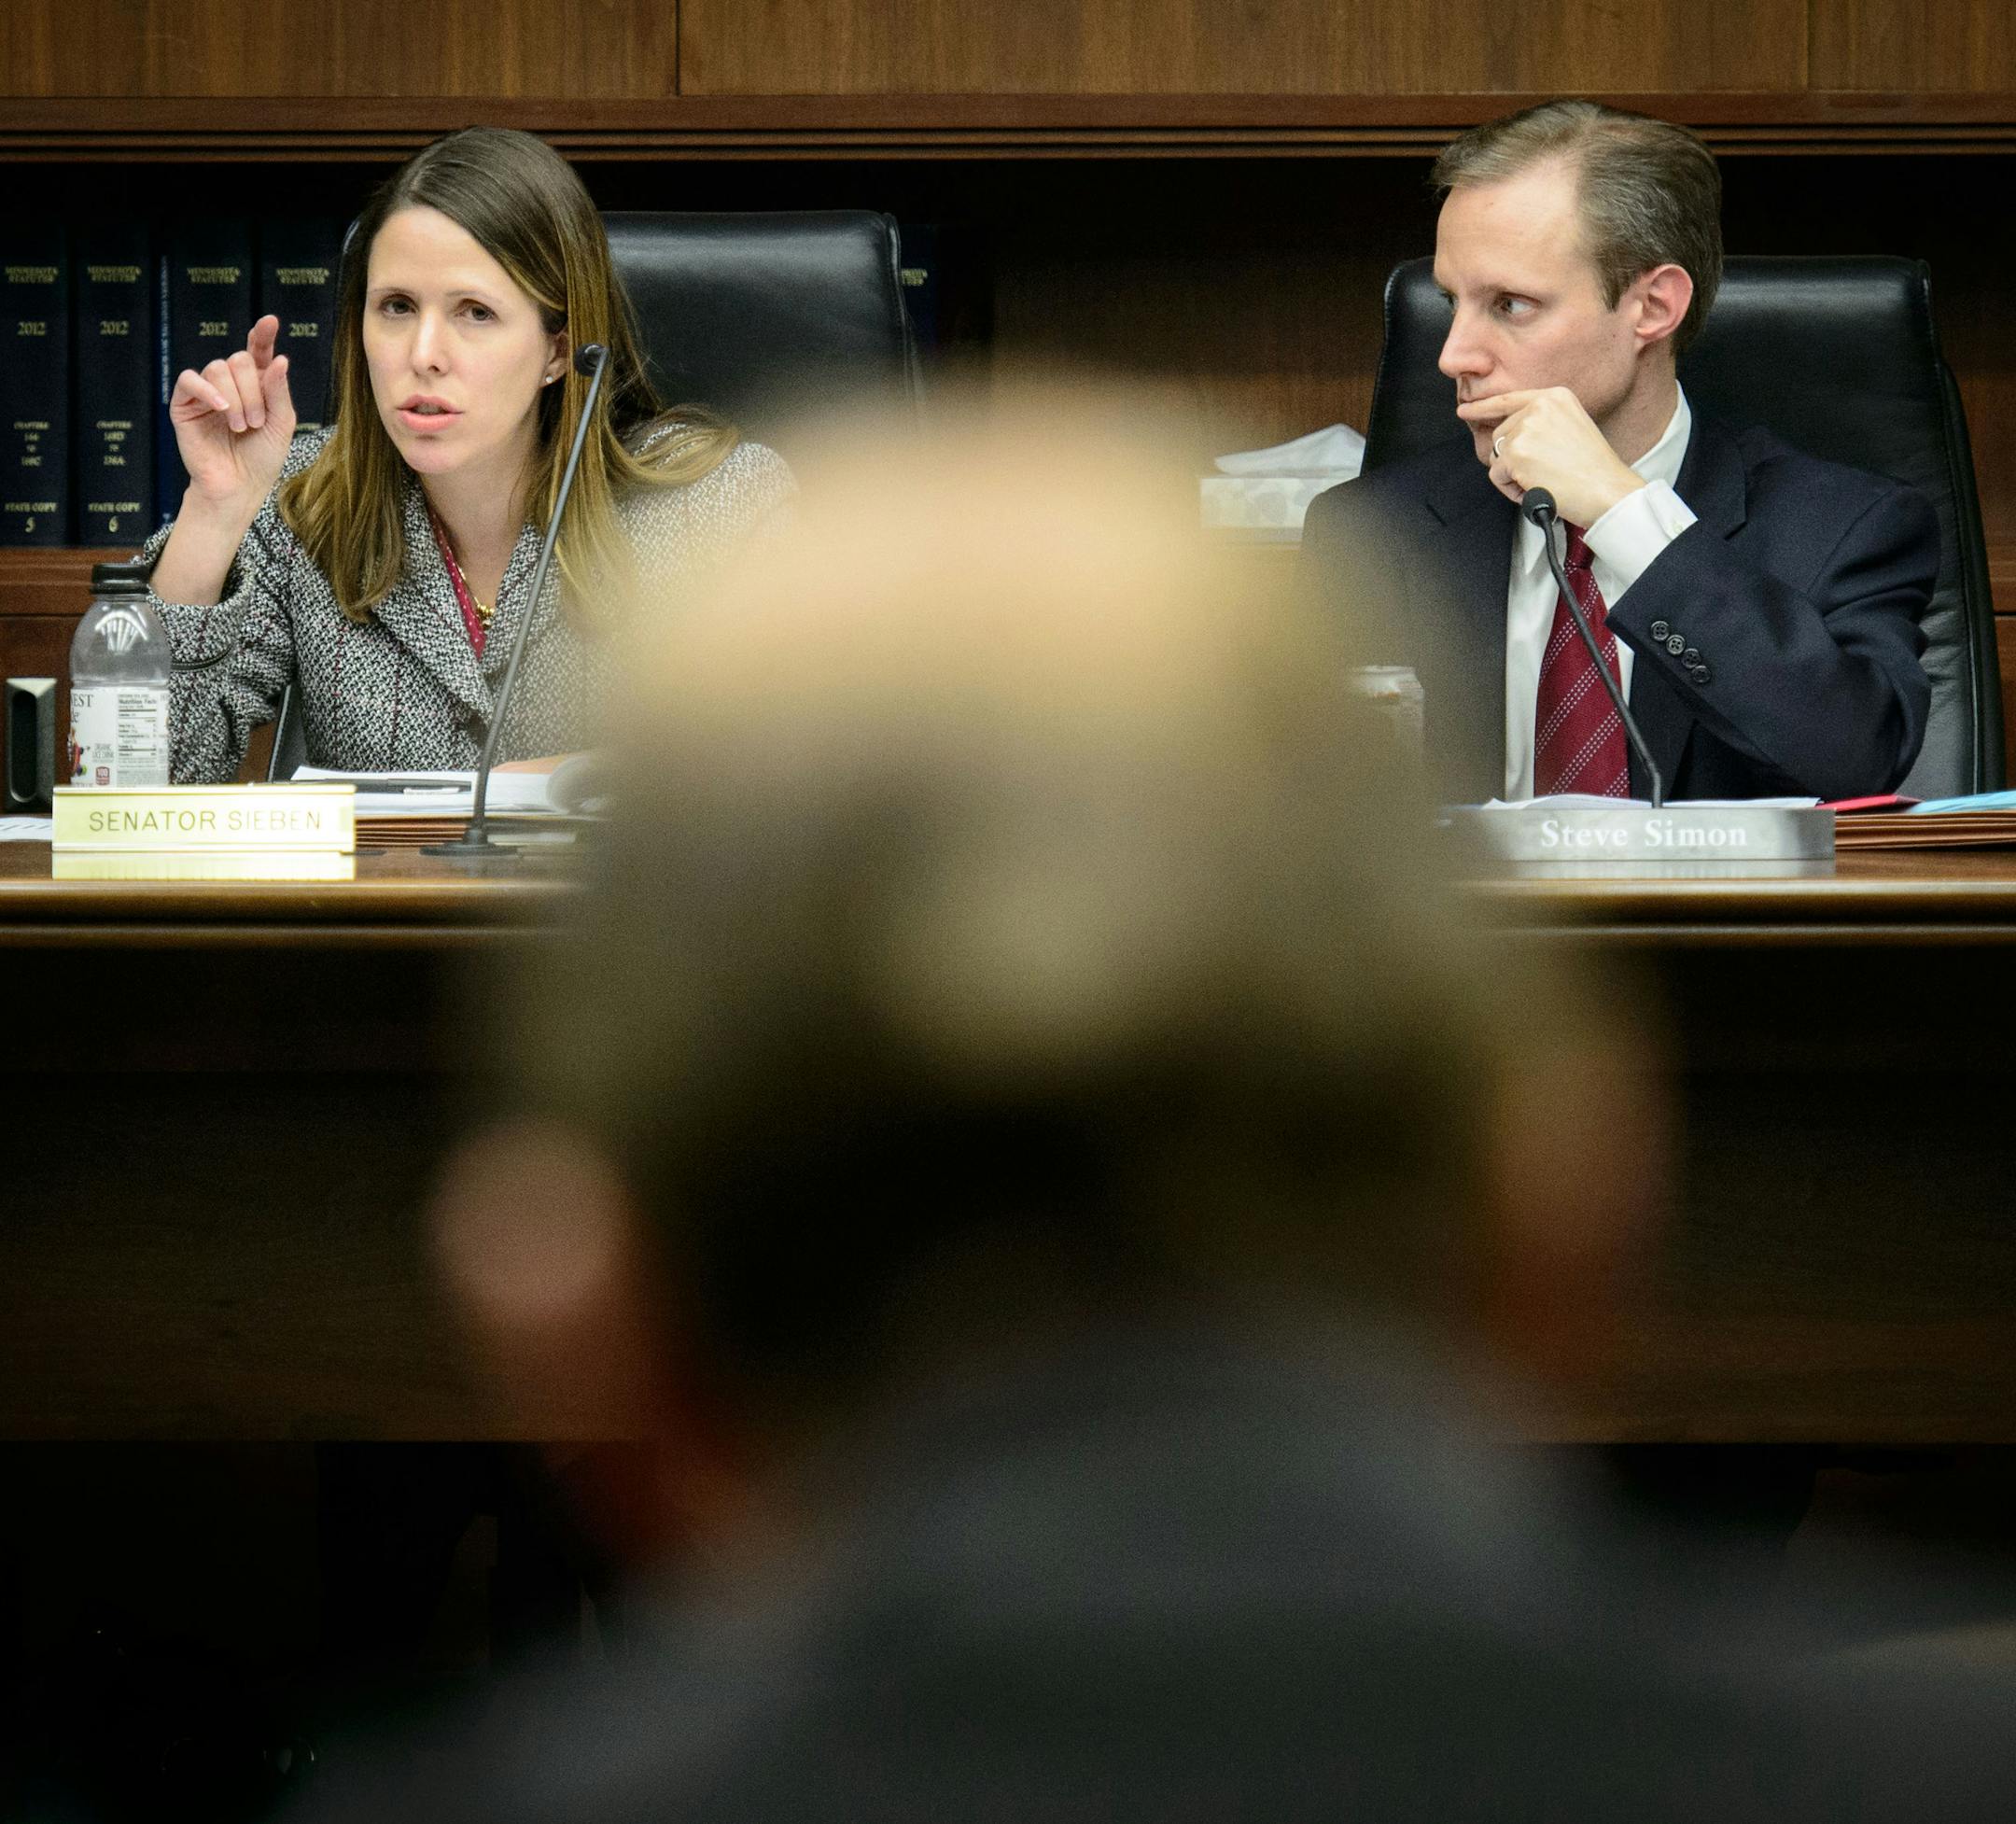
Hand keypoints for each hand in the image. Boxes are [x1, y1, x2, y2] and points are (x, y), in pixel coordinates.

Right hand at [168, 315, 296, 514]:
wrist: (238, 487)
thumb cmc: (262, 458)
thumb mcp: (281, 424)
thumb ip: (278, 391)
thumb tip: (279, 358)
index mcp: (256, 385)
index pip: (258, 351)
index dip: (263, 334)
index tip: (270, 321)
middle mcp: (231, 384)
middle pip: (239, 359)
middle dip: (253, 391)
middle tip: (255, 423)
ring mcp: (206, 392)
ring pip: (217, 368)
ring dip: (236, 399)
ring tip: (241, 427)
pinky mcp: (184, 404)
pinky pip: (190, 379)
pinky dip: (207, 390)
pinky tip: (221, 408)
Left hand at [1456, 387, 1643, 527]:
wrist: (1607, 490)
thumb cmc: (1594, 469)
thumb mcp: (1571, 428)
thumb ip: (1541, 424)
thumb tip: (1508, 437)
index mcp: (1555, 397)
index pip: (1509, 400)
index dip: (1484, 408)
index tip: (1465, 411)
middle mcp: (1539, 406)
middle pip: (1500, 435)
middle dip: (1512, 459)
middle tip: (1542, 472)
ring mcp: (1525, 428)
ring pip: (1496, 457)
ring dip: (1513, 476)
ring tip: (1543, 480)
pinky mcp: (1515, 454)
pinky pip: (1497, 476)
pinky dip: (1511, 489)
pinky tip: (1536, 488)